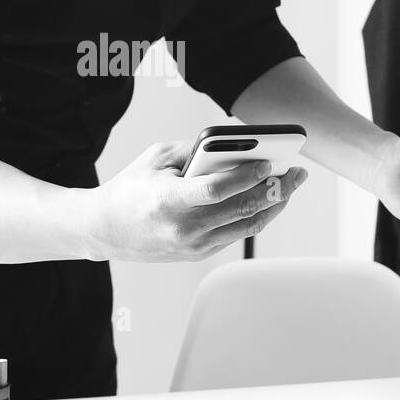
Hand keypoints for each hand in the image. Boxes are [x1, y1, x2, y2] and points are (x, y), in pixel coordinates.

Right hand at [80, 141, 307, 261]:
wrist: (103, 230)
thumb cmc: (130, 188)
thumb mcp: (156, 158)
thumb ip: (195, 150)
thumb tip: (237, 146)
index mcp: (168, 200)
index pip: (216, 190)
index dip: (246, 177)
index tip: (268, 164)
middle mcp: (184, 227)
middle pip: (241, 209)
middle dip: (275, 190)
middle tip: (295, 173)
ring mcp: (194, 244)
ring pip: (248, 225)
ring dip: (275, 205)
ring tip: (291, 185)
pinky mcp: (200, 253)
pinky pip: (239, 233)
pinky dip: (258, 215)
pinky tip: (271, 199)